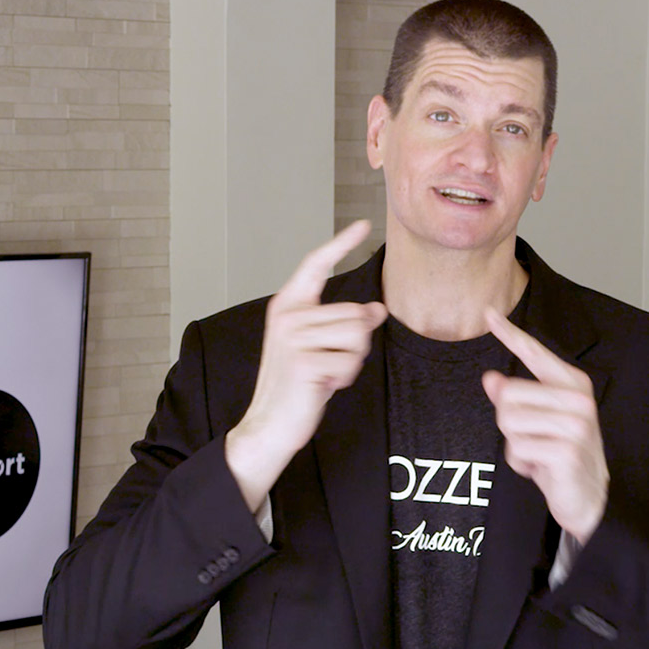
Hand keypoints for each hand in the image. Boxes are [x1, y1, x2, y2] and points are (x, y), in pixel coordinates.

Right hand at [226, 221, 387, 510]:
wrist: (269, 423)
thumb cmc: (298, 385)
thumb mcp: (323, 347)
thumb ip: (345, 324)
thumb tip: (378, 309)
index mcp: (288, 305)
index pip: (316, 265)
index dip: (340, 244)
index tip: (363, 225)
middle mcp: (288, 315)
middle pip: (354, 312)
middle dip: (356, 342)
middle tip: (331, 363)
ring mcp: (293, 338)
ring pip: (357, 335)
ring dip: (352, 360)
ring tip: (327, 372)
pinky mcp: (304, 362)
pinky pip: (350, 361)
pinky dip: (345, 377)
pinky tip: (323, 385)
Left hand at [482, 307, 607, 544]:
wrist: (587, 495)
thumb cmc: (559, 453)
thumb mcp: (535, 421)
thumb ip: (514, 398)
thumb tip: (490, 378)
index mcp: (571, 383)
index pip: (534, 352)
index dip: (509, 333)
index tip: (488, 311)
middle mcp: (577, 399)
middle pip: (508, 395)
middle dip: (508, 423)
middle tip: (532, 439)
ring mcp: (576, 425)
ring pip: (509, 422)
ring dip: (515, 445)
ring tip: (538, 453)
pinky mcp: (567, 450)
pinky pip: (517, 449)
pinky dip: (520, 463)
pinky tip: (541, 468)